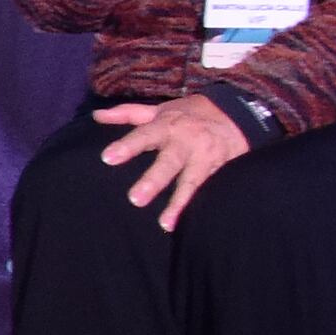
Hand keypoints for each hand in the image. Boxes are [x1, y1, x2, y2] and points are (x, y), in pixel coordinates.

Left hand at [94, 94, 249, 227]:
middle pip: (169, 162)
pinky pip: (212, 189)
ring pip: (192, 181)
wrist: (239, 114)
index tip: (108, 158)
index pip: (144, 135)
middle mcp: (186, 142)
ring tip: (165, 223)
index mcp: (167, 126)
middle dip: (153, 180)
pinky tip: (195, 224)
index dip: (127, 146)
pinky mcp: (223, 170)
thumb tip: (97, 116)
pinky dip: (205, 206)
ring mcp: (206, 158)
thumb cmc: (190, 115)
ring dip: (179, 203)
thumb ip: (128, 114)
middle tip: (135, 199)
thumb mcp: (160, 110)